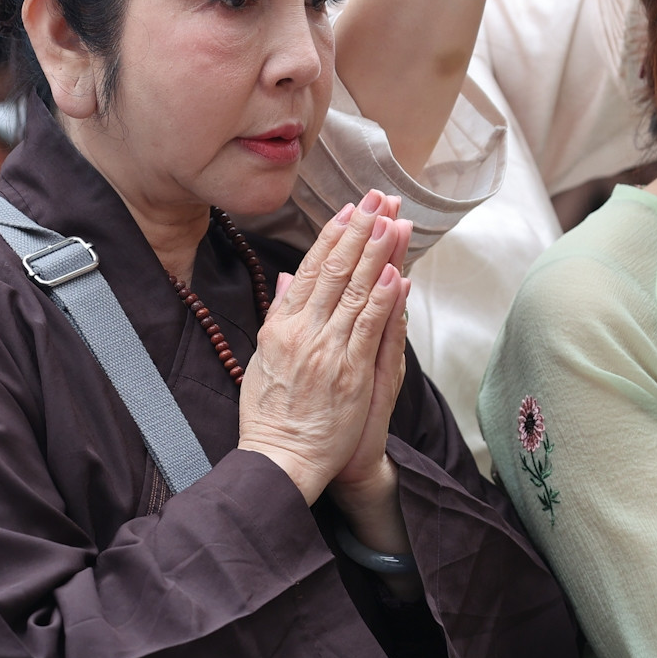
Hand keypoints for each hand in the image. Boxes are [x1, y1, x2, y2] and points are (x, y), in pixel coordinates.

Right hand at [238, 190, 411, 503]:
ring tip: (392, 220)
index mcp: (281, 326)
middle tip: (378, 197)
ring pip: (355, 291)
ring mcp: (327, 350)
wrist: (278, 459)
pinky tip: (394, 272)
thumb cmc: (270, 415)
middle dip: (360, 230)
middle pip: (336, 270)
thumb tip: (288, 276)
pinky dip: (382, 299)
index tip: (349, 209)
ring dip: (376, 252)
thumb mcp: (262, 358)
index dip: (333, 236)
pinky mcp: (350, 373)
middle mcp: (303, 332)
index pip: (311, 269)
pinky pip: (369, 328)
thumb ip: (278, 314)